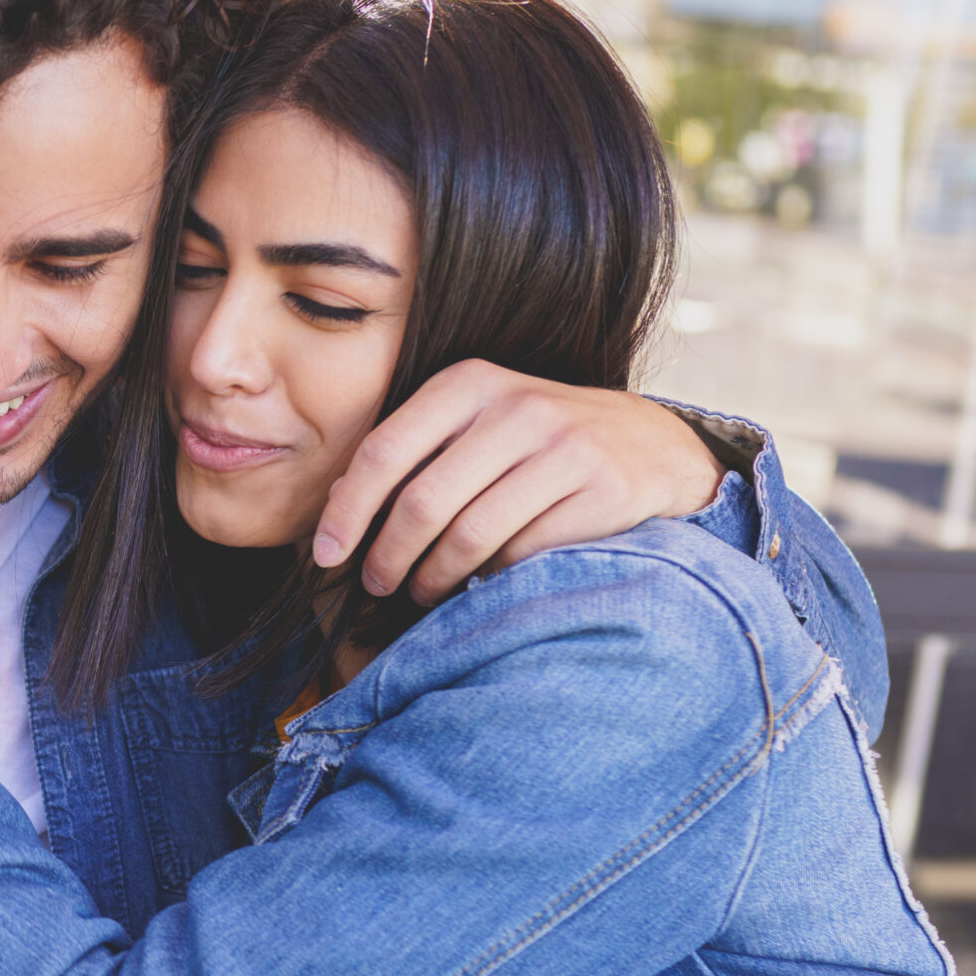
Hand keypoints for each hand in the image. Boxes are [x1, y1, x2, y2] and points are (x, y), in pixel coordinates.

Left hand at [315, 361, 724, 603]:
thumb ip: (412, 451)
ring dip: (433, 576)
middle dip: (387, 555)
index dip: (348, 509)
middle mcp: (517, 407)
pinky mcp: (603, 492)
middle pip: (423, 501)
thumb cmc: (535, 441)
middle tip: (376, 583)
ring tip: (420, 591)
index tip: (327, 552)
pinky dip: (490, 579)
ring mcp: (566, 448)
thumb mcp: (474, 422)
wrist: (648, 443)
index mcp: (469, 383)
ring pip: (471, 535)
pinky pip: (523, 554)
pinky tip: (478, 585)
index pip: (385, 450)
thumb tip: (340, 503)